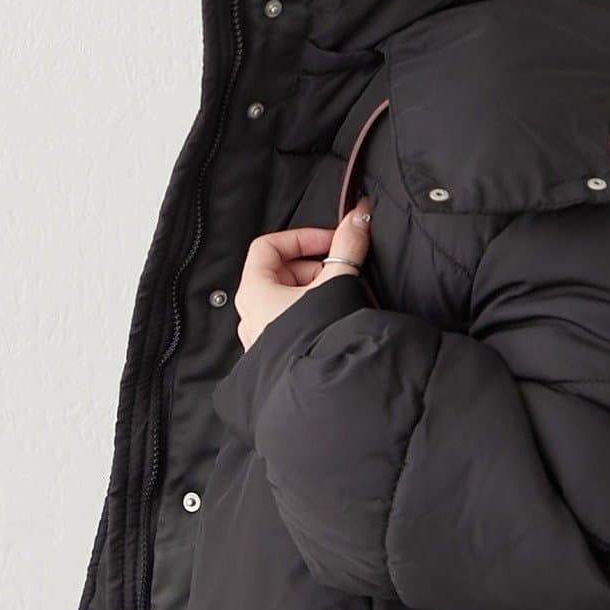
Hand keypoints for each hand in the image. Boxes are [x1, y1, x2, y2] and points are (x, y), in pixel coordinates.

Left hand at [232, 195, 371, 349]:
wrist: (324, 393)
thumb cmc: (321, 338)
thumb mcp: (338, 283)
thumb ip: (349, 245)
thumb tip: (359, 216)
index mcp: (253, 292)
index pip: (268, 246)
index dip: (302, 238)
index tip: (331, 242)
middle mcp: (250, 314)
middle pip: (280, 271)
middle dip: (316, 268)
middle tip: (343, 273)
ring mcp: (261, 337)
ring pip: (288, 299)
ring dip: (317, 292)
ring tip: (342, 300)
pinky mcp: (277, 355)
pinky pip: (291, 322)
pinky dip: (312, 314)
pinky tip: (334, 323)